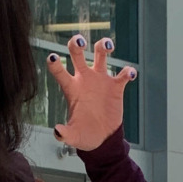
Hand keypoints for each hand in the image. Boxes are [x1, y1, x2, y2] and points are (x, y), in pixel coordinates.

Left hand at [46, 35, 135, 149]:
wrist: (102, 139)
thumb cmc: (84, 135)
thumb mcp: (74, 136)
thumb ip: (65, 134)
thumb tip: (58, 132)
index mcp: (72, 88)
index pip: (59, 71)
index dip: (54, 63)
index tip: (52, 57)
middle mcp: (85, 79)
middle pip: (77, 54)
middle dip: (76, 44)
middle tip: (80, 42)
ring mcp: (101, 80)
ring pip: (100, 54)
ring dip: (103, 46)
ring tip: (108, 47)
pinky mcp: (116, 87)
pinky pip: (123, 74)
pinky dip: (128, 72)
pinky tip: (129, 74)